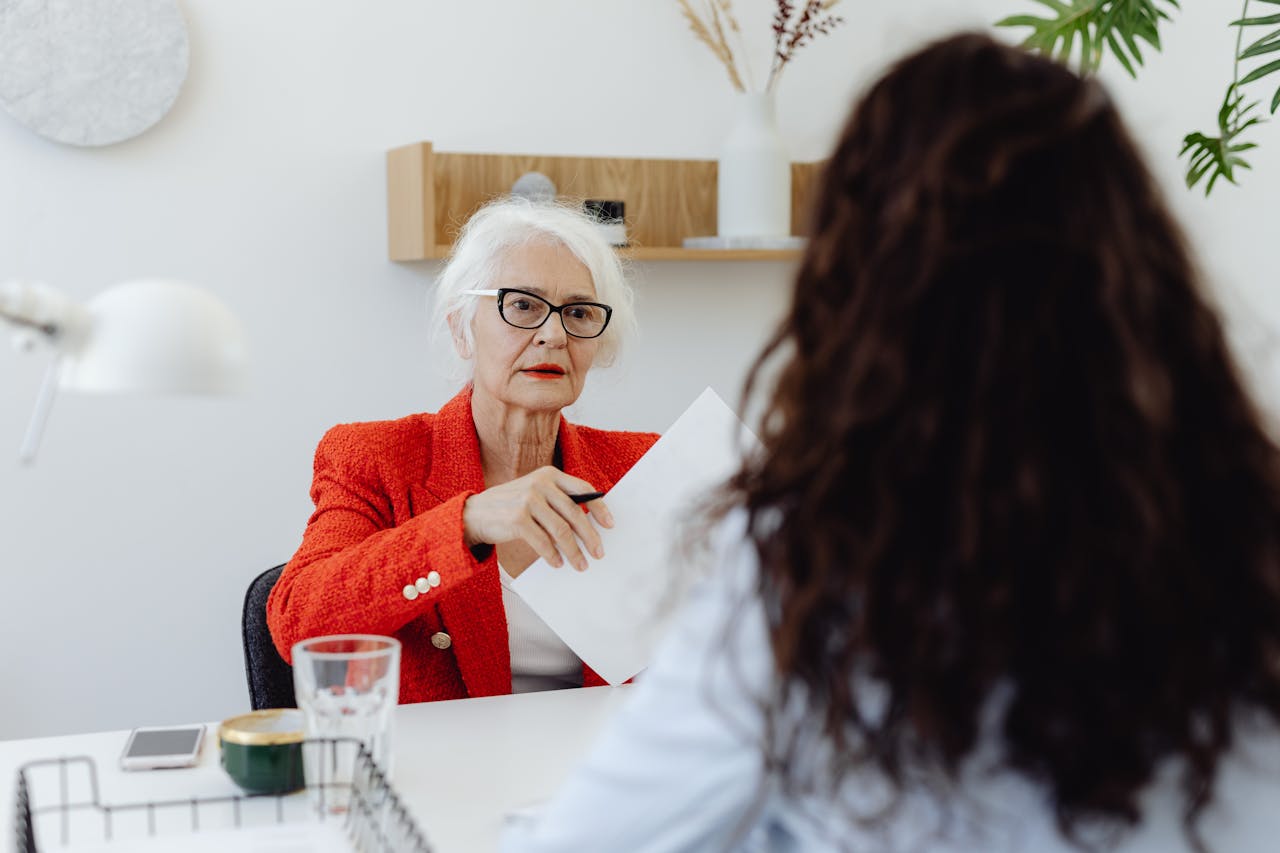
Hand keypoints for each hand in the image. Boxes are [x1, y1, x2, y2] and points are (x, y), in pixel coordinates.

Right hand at [462, 467, 613, 570]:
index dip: (599, 508)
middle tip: (599, 553)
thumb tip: (589, 525)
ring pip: (561, 530)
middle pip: (575, 513)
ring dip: (573, 551)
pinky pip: (542, 541)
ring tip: (580, 564)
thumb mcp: (535, 494)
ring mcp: (528, 500)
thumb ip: (558, 502)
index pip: (583, 489)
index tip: (610, 525)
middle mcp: (540, 484)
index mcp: (549, 474)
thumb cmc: (511, 506)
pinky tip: (557, 563)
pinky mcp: (517, 519)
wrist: (475, 513)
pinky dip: (552, 555)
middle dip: (590, 536)